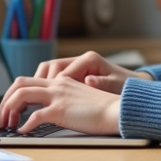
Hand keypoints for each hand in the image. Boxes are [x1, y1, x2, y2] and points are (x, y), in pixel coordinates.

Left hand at [0, 75, 120, 135]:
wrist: (117, 111)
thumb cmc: (103, 110)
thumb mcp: (79, 99)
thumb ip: (63, 100)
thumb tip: (46, 112)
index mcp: (61, 81)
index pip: (28, 81)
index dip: (13, 95)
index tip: (9, 110)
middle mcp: (57, 85)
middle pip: (19, 84)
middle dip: (4, 101)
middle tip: (1, 118)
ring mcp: (58, 96)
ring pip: (21, 95)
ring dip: (8, 110)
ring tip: (7, 125)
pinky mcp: (61, 110)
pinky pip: (34, 116)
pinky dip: (25, 125)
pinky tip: (23, 132)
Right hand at [34, 50, 153, 94]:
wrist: (132, 88)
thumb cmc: (125, 86)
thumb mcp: (116, 85)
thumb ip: (102, 83)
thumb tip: (89, 81)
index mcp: (89, 59)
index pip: (61, 70)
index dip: (52, 85)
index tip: (45, 99)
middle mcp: (80, 60)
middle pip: (49, 67)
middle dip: (37, 82)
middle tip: (27, 99)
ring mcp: (76, 68)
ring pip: (48, 72)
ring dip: (38, 85)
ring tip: (30, 101)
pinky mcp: (74, 76)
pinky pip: (53, 79)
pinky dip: (45, 88)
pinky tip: (40, 101)